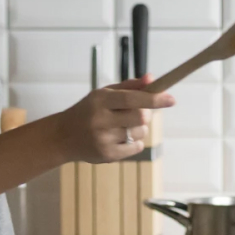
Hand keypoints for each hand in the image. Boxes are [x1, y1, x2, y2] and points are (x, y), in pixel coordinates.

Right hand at [58, 75, 174, 163]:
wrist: (62, 137)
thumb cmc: (88, 111)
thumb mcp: (103, 94)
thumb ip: (129, 86)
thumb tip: (152, 79)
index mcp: (100, 100)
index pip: (132, 98)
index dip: (154, 99)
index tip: (171, 99)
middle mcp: (100, 120)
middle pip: (140, 118)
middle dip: (146, 115)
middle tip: (139, 113)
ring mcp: (103, 139)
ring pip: (140, 133)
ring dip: (139, 129)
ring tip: (124, 126)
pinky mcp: (107, 155)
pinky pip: (136, 147)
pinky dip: (135, 142)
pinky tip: (121, 138)